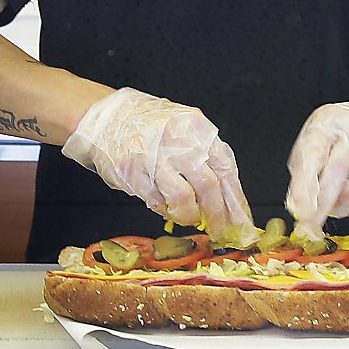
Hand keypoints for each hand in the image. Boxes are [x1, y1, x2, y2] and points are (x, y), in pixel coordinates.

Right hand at [63, 88, 253, 236]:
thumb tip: (227, 199)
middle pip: (208, 186)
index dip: (235, 200)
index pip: (226, 168)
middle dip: (217, 215)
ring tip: (188, 217)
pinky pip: (156, 200)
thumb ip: (205, 157)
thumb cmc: (149, 126)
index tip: (241, 222)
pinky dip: (164, 208)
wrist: (107, 117)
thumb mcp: (184, 130)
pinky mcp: (133, 172)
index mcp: (197, 128)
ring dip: (189, 215)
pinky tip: (164, 204)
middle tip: (219, 231)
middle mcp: (178, 139)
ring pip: (183, 198)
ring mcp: (154, 155)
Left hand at [285, 101, 348, 236]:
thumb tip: (297, 205)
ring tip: (331, 210)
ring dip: (342, 206)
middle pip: (338, 171)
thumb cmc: (340, 132)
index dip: (305, 186)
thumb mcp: (314, 139)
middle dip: (322, 204)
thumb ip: (303, 169)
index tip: (300, 211)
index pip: (315, 155)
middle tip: (311, 225)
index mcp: (330, 123)